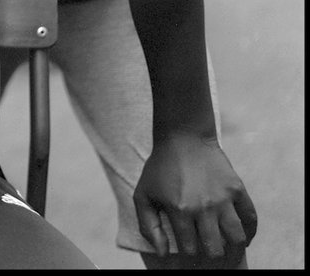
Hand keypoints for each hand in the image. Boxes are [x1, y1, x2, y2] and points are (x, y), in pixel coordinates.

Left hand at [133, 131, 257, 262]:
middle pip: (215, 249)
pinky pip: (251, 218)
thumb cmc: (160, 168)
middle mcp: (203, 207)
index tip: (189, 253)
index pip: (190, 249)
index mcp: (179, 210)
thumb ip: (148, 226)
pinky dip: (250, 232)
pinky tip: (242, 236)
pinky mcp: (238, 189)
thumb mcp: (143, 194)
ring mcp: (223, 198)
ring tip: (227, 249)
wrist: (182, 137)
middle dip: (211, 257)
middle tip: (209, 254)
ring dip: (233, 249)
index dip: (189, 256)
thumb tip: (161, 253)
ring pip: (237, 239)